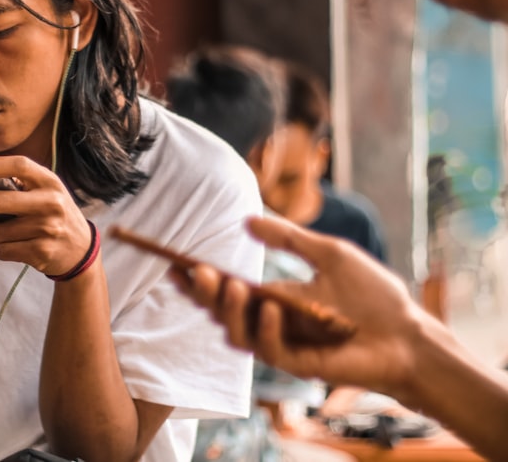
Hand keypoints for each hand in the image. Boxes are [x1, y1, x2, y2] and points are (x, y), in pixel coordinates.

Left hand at [0, 156, 92, 276]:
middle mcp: (50, 203)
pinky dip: (1, 249)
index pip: (19, 165)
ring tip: (7, 232)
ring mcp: (47, 229)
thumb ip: (21, 184)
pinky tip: (16, 246)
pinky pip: (2, 250)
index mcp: (50, 182)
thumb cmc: (54, 214)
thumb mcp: (47, 192)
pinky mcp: (41, 252)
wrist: (80, 250)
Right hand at [174, 215, 425, 395]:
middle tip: (196, 271)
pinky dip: (268, 328)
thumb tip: (247, 220)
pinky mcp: (299, 364)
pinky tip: (274, 307)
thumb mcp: (330, 255)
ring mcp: (282, 344)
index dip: (198, 279)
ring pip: (237, 334)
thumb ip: (290, 239)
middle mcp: (270, 322)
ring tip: (230, 285)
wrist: (408, 334)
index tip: (176, 262)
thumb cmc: (374, 297)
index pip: (225, 289)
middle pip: (221, 312)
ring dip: (229, 310)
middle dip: (203, 293)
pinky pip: (272, 349)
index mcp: (271, 297)